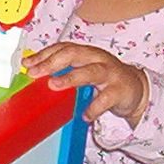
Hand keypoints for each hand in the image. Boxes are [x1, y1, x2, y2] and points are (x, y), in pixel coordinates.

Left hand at [23, 42, 149, 127]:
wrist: (136, 88)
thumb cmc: (104, 77)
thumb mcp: (84, 69)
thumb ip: (64, 70)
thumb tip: (35, 74)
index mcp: (86, 52)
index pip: (62, 48)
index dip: (44, 54)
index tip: (27, 63)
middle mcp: (97, 58)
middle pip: (74, 54)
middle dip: (52, 62)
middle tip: (35, 72)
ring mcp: (110, 73)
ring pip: (90, 72)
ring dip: (71, 78)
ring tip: (54, 85)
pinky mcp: (120, 90)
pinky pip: (106, 99)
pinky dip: (94, 108)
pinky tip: (85, 115)